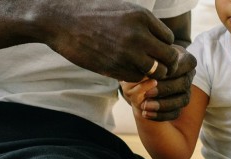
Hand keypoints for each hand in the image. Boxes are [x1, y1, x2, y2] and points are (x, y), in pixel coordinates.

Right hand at [35, 1, 179, 81]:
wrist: (60, 20)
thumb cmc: (90, 12)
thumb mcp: (122, 8)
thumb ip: (142, 23)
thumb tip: (159, 37)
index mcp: (142, 16)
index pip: (169, 39)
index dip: (163, 46)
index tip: (152, 49)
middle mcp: (139, 35)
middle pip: (169, 58)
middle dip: (164, 63)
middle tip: (153, 65)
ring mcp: (127, 53)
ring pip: (156, 72)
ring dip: (150, 73)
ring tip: (138, 68)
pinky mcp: (114, 67)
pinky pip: (136, 78)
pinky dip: (134, 76)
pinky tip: (123, 69)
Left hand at [126, 45, 196, 120]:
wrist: (141, 77)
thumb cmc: (144, 62)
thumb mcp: (143, 59)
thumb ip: (147, 64)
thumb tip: (146, 75)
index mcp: (184, 59)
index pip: (185, 65)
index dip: (170, 72)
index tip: (152, 75)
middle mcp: (188, 75)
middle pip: (184, 84)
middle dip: (165, 90)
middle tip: (147, 93)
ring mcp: (186, 91)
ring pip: (182, 101)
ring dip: (162, 105)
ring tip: (144, 106)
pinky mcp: (180, 104)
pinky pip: (175, 113)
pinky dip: (160, 115)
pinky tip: (146, 114)